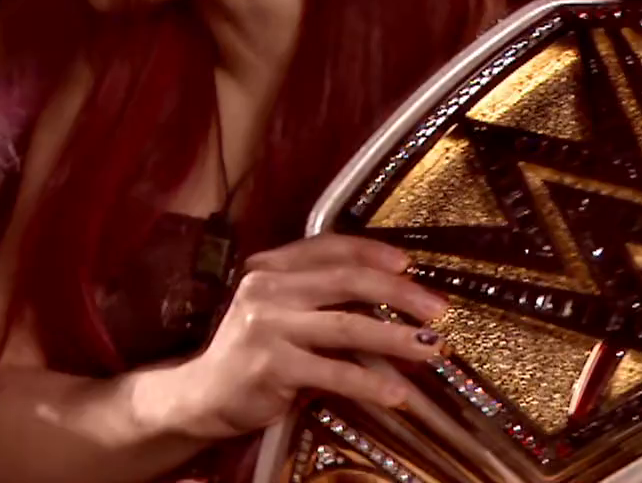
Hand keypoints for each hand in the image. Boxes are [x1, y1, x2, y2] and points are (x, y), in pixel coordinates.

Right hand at [152, 235, 448, 441]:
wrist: (202, 394)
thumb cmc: (251, 351)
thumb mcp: (277, 311)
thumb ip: (317, 296)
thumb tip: (390, 296)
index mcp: (269, 268)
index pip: (327, 246)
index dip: (372, 252)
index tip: (409, 264)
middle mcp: (266, 288)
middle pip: (346, 281)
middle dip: (400, 294)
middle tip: (439, 310)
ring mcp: (266, 326)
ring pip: (347, 326)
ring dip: (397, 337)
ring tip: (432, 348)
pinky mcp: (271, 366)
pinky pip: (334, 373)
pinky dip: (371, 383)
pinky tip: (399, 394)